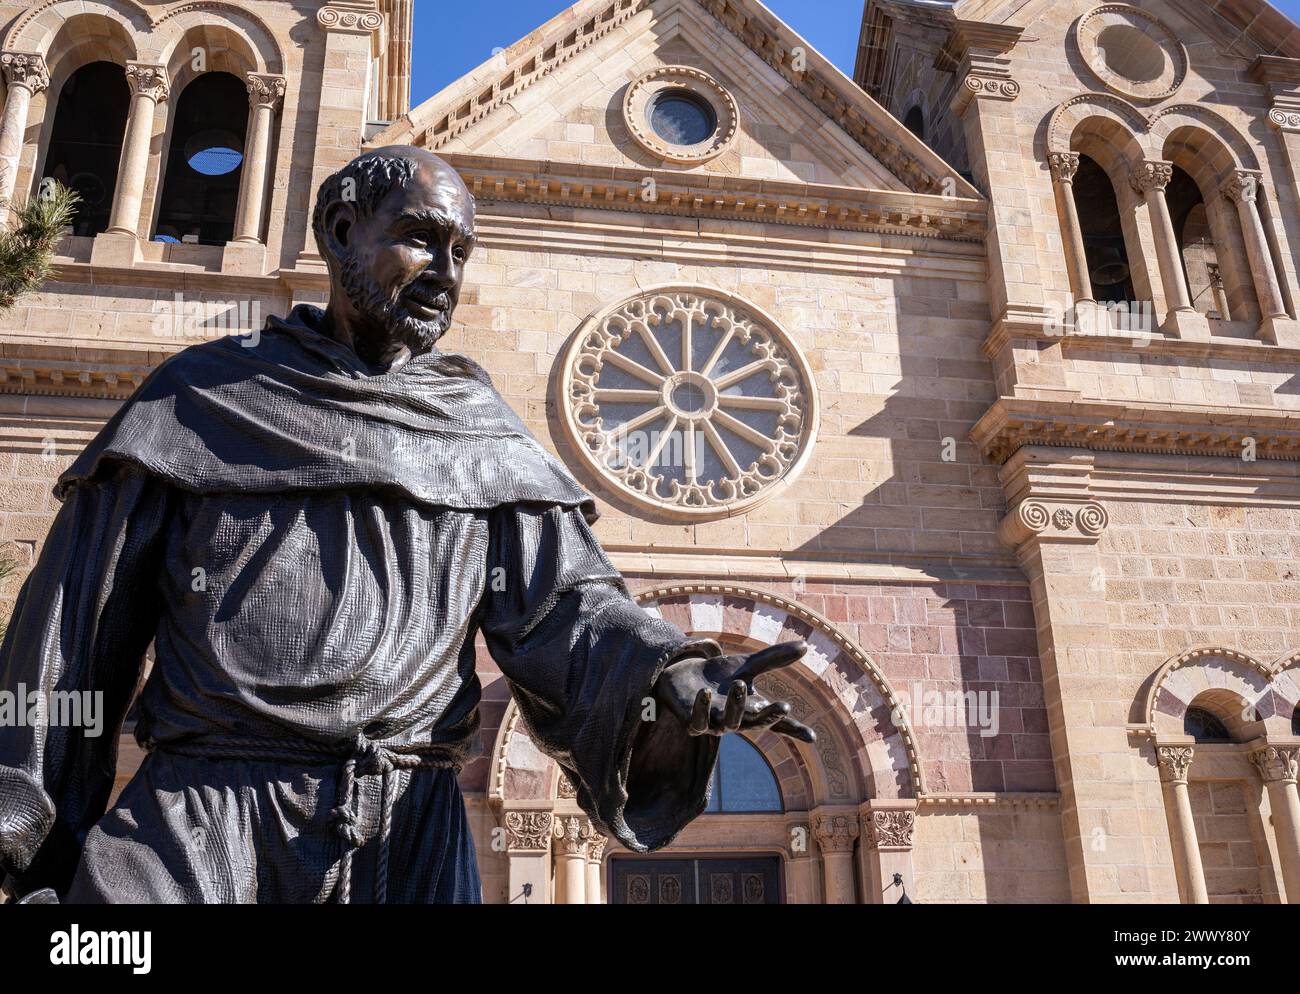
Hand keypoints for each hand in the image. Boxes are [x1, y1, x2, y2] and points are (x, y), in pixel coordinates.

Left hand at [653, 641, 814, 743]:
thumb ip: (774, 658)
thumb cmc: (719, 676)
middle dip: (769, 717)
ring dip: (735, 706)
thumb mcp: (748, 665)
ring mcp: (715, 725)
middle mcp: (737, 721)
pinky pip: (698, 722)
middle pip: (756, 725)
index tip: (811, 736)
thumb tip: (805, 645)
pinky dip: (702, 708)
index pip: (776, 722)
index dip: (793, 729)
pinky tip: (704, 692)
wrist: (682, 677)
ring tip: (738, 684)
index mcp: (752, 710)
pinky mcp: (692, 723)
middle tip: (784, 706)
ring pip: (729, 723)